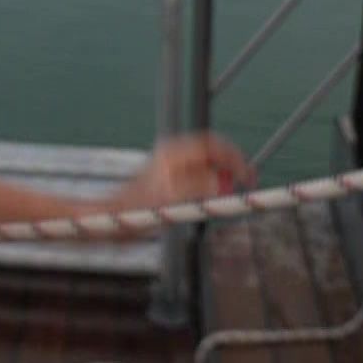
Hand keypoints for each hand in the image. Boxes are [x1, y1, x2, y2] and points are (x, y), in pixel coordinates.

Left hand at [100, 134, 255, 212]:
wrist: (113, 217)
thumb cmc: (136, 209)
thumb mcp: (169, 199)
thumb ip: (197, 188)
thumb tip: (222, 182)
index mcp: (172, 153)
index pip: (212, 145)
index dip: (234, 158)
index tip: (248, 175)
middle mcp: (172, 153)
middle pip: (212, 150)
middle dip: (233, 164)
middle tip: (250, 180)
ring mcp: (170, 163)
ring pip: (207, 161)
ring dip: (225, 172)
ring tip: (239, 187)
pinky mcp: (170, 176)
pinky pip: (199, 172)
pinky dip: (213, 180)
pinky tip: (219, 193)